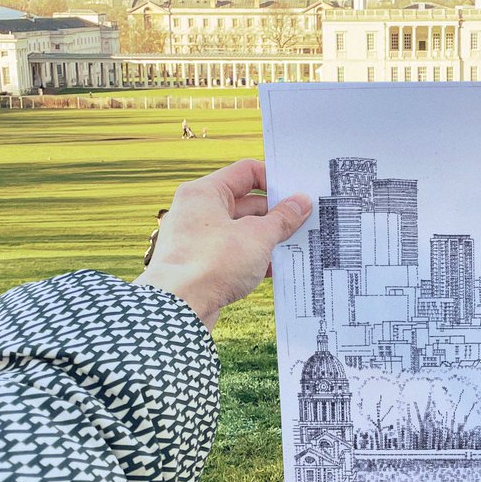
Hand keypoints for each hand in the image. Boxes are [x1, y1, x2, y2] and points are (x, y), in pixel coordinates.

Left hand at [134, 159, 310, 329]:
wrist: (178, 309)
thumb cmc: (211, 264)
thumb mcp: (258, 237)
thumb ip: (282, 219)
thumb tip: (301, 203)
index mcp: (205, 193)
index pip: (246, 172)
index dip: (274, 181)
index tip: (296, 196)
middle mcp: (197, 212)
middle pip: (245, 203)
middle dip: (275, 215)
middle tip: (302, 225)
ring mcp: (197, 240)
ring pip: (241, 232)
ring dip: (267, 240)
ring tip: (293, 248)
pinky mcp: (200, 266)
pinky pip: (233, 255)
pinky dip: (253, 260)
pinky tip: (275, 270)